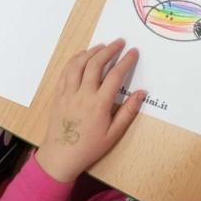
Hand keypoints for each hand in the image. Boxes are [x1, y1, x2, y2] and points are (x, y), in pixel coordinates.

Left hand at [36, 40, 144, 184]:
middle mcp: (83, 95)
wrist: (60, 157)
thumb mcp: (113, 134)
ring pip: (79, 64)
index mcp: (99, 104)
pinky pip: (65, 72)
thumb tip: (142, 93)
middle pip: (96, 64)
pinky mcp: (58, 95)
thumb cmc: (90, 147)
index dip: (126, 61)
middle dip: (109, 50)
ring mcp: (68, 93)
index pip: (115, 76)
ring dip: (91, 51)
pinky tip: (82, 56)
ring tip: (102, 46)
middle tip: (120, 42)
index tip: (133, 52)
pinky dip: (75, 60)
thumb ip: (128, 112)